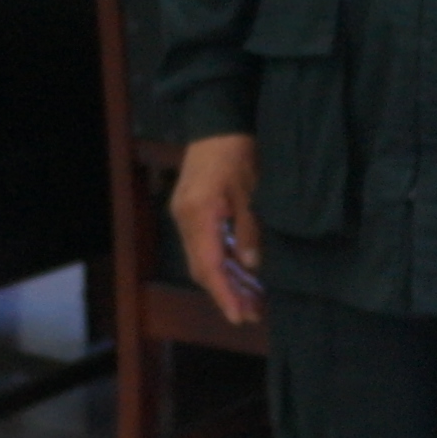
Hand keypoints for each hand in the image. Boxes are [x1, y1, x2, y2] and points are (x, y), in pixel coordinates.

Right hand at [172, 133, 265, 325]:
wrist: (218, 122)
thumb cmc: (238, 153)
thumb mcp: (251, 192)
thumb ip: (248, 231)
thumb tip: (250, 266)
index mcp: (199, 215)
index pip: (209, 266)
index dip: (224, 294)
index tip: (239, 316)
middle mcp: (185, 220)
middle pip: (202, 268)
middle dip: (226, 293)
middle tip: (251, 314)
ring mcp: (185, 215)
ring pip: (202, 259)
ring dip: (224, 280)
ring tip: (250, 300)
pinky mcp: (190, 210)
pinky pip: (204, 245)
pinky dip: (221, 262)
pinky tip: (240, 273)